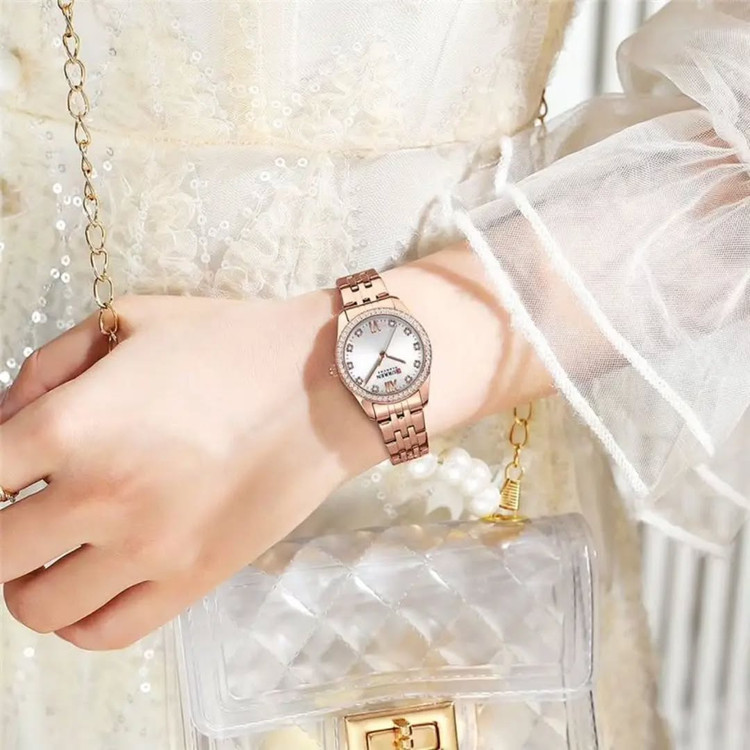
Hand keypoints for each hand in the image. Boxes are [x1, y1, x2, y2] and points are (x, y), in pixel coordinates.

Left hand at [0, 242, 553, 650]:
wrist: (326, 384)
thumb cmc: (234, 343)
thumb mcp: (131, 320)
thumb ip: (46, 367)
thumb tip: (6, 421)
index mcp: (71, 424)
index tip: (4, 478)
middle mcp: (99, 495)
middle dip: (1, 529)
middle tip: (24, 511)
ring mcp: (148, 548)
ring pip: (37, 606)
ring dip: (30, 580)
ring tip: (55, 552)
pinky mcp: (194, 580)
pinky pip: (104, 633)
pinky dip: (78, 620)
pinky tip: (91, 586)